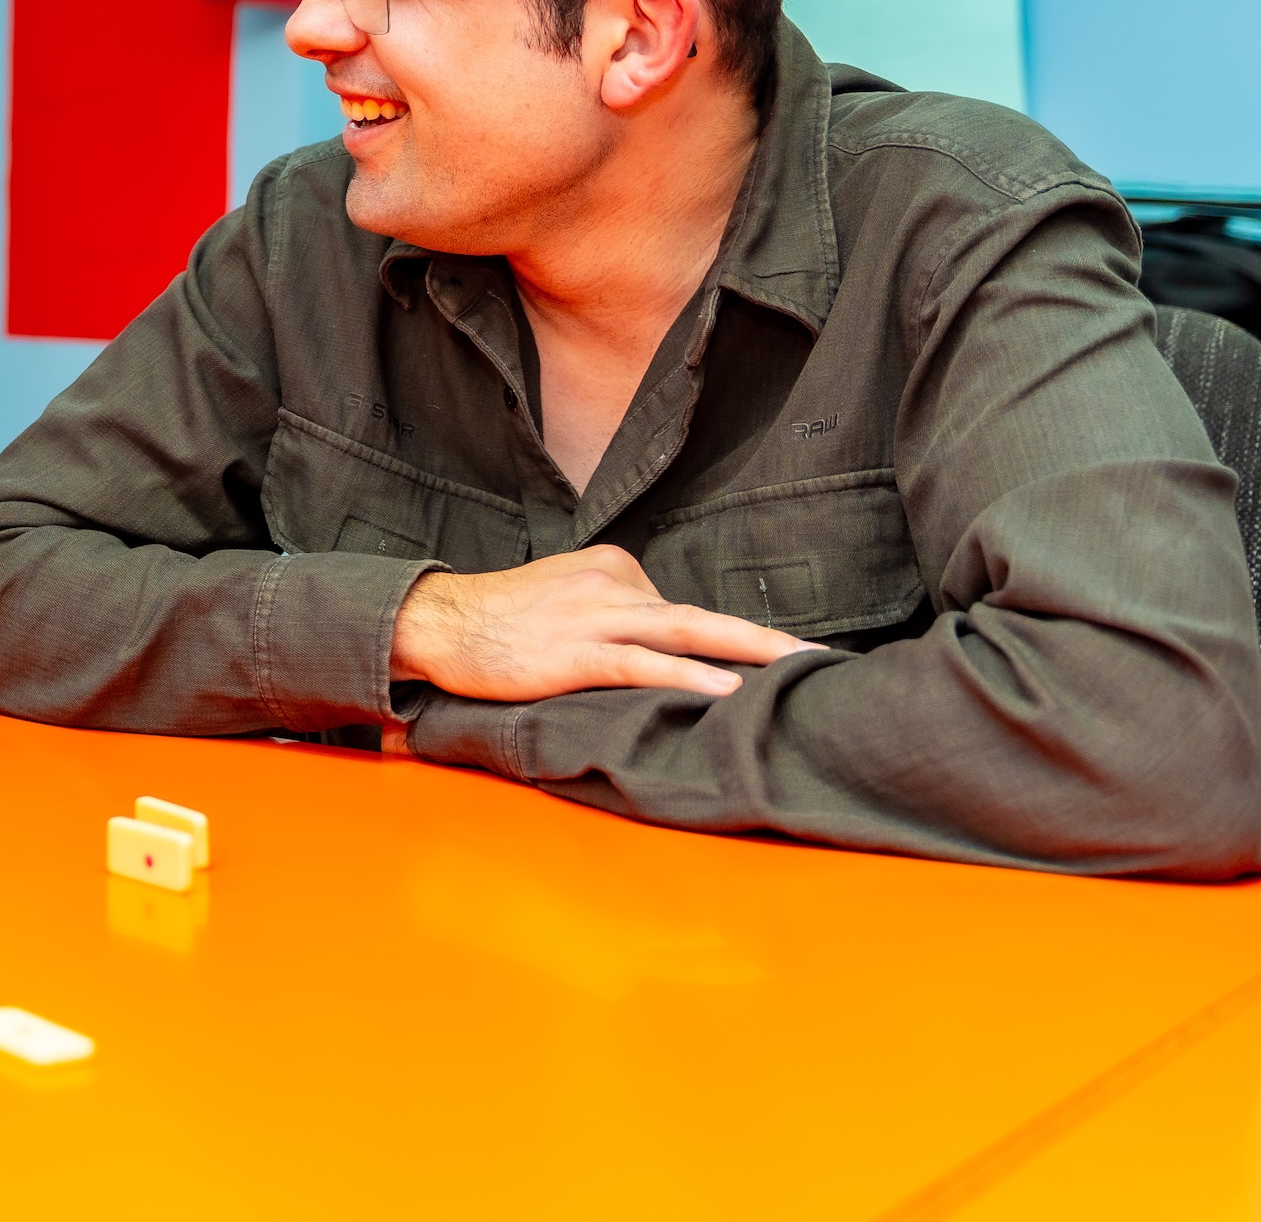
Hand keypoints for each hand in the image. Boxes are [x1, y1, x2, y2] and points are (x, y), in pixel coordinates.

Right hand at [389, 546, 819, 701]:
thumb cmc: (499, 621)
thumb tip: (657, 654)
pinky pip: (642, 664)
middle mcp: (613, 583)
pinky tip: (726, 692)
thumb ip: (612, 618)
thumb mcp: (564, 603)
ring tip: (797, 672)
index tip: (773, 668)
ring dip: (748, 654)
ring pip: (686, 634)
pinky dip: (688, 678)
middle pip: (702, 617)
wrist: (437, 622)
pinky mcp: (574, 651)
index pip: (678, 612)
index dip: (721, 648)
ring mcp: (594, 616)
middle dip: (768, 641)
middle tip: (824, 659)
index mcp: (613, 568)